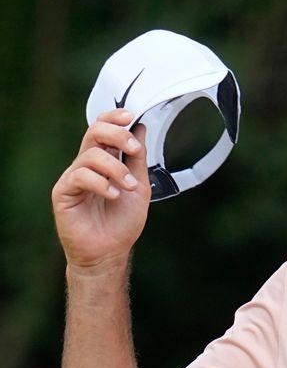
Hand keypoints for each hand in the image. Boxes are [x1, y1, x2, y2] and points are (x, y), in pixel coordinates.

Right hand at [52, 109, 150, 271]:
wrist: (110, 251)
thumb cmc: (122, 222)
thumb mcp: (139, 185)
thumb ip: (138, 158)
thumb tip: (140, 128)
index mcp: (105, 160)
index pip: (103, 128)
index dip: (114, 117)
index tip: (130, 116)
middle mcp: (87, 164)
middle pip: (94, 132)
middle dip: (117, 135)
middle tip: (134, 149)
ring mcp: (74, 177)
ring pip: (91, 155)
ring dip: (116, 169)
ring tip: (129, 188)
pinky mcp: (63, 192)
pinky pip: (80, 176)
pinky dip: (101, 183)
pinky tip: (113, 195)